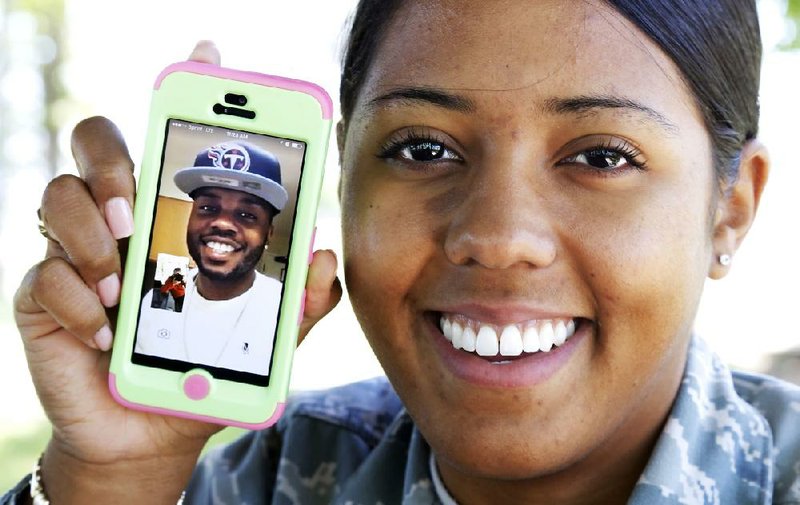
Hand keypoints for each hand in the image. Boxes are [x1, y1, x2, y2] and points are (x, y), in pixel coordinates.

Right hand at [12, 41, 340, 503]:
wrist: (154, 430)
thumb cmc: (207, 366)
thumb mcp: (268, 335)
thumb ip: (298, 299)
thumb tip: (320, 254)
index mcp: (172, 214)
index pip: (168, 135)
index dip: (184, 90)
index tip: (206, 53)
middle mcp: (119, 218)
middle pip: (94, 139)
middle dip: (114, 161)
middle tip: (138, 211)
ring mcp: (76, 253)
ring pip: (56, 195)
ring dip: (92, 236)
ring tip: (124, 284)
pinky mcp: (43, 296)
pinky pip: (44, 274)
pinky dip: (79, 303)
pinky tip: (107, 336)